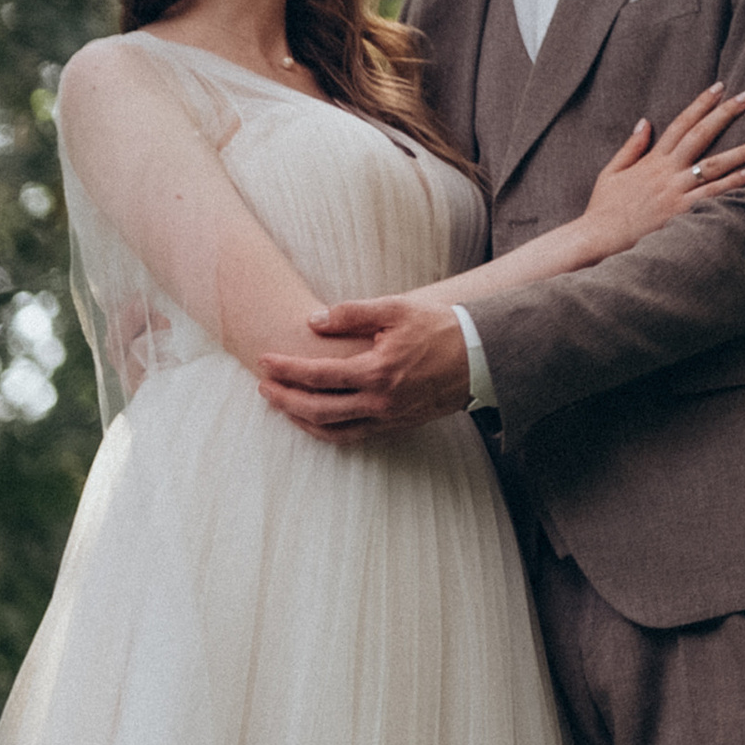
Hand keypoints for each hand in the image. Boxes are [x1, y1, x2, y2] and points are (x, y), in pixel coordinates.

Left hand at [259, 297, 472, 440]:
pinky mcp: (397, 426)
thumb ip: (352, 314)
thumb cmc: (439, 327)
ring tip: (280, 405)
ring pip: (333, 431)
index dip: (286, 369)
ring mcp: (389, 419)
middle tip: (262, 387)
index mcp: (377, 372)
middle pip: (317, 411)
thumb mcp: (396, 309)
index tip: (264, 360)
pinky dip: (326, 431)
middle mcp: (380, 402)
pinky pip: (353, 436)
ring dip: (301, 421)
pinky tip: (313, 420)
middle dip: (284, 400)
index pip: (318, 375)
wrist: (482, 357)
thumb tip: (312, 321)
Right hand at [575, 85, 744, 256]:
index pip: (681, 123)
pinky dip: (731, 184)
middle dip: (726, 114)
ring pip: (714, 165)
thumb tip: (645, 122)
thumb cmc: (604, 208)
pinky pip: (711, 195)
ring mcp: (675, 191)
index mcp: (652, 159)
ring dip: (741, 152)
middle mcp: (667, 171)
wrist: (599, 237)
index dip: (700, 103)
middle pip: (701, 135)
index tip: (719, 87)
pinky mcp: (681, 213)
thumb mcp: (611, 171)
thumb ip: (631, 147)